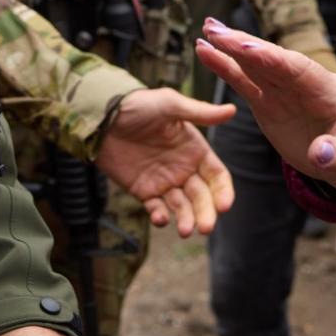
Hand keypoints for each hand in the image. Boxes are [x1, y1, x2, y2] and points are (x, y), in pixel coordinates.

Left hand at [95, 88, 235, 236]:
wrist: (102, 117)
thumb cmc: (138, 105)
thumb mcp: (170, 104)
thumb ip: (200, 113)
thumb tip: (233, 110)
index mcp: (195, 150)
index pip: (217, 176)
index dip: (223, 191)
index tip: (224, 206)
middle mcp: (184, 169)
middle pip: (202, 197)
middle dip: (206, 213)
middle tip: (206, 227)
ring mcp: (164, 181)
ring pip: (182, 207)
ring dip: (186, 219)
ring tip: (185, 230)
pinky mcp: (144, 191)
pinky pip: (156, 208)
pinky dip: (160, 216)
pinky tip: (160, 218)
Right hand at [195, 18, 335, 194]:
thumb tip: (318, 153)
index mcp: (331, 93)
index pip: (299, 70)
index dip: (274, 58)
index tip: (247, 48)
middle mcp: (306, 84)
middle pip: (274, 60)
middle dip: (245, 45)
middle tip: (216, 30)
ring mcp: (286, 91)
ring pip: (256, 65)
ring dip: (231, 48)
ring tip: (207, 30)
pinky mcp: (269, 102)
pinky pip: (245, 82)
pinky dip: (226, 67)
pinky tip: (206, 52)